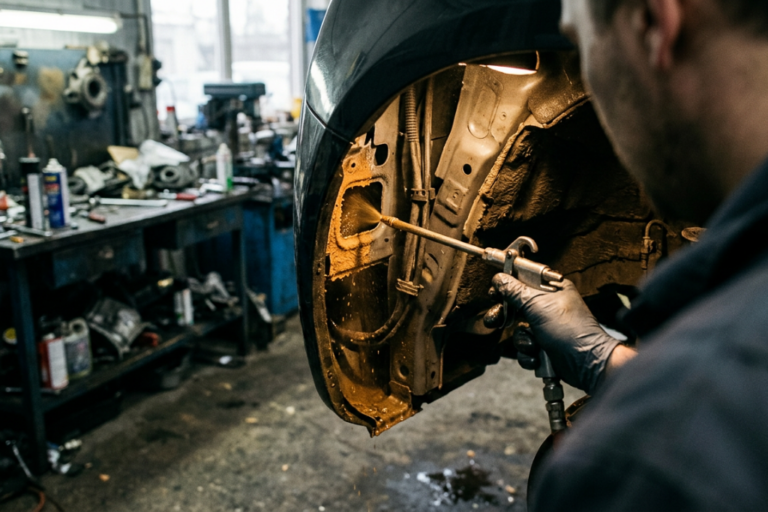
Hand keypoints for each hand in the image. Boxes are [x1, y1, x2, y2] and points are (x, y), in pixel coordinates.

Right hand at [493, 273, 621, 393]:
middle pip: (516, 305)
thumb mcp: (538, 305)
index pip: (524, 279)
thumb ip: (515, 291)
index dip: (508, 284)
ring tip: (534, 345)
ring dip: (523, 340)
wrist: (586, 364)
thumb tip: (499, 278)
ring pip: (519, 329)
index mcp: (552, 289)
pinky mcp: (544, 346)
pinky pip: (525, 347)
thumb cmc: (570, 329)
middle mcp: (548, 306)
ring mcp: (546, 327)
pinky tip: (538, 357)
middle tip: (495, 320)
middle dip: (506, 316)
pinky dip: (528, 354)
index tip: (494, 290)